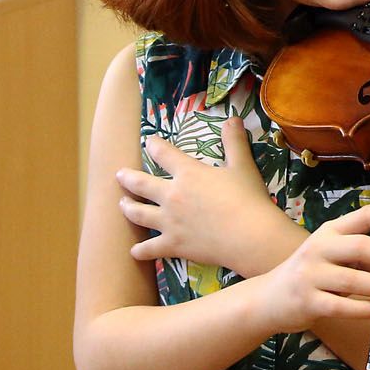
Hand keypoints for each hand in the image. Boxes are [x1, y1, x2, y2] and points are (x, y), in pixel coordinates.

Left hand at [116, 119, 295, 273]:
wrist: (249, 236)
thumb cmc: (248, 198)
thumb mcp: (243, 166)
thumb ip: (234, 142)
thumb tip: (233, 118)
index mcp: (188, 174)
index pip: (163, 154)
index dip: (154, 146)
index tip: (148, 142)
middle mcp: (171, 196)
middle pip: (141, 184)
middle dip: (127, 178)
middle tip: (119, 174)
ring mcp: (169, 222)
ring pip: (138, 214)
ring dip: (127, 208)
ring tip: (122, 205)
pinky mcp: (172, 245)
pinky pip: (149, 248)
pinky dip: (140, 250)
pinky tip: (134, 251)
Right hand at [247, 202, 369, 333]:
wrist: (267, 299)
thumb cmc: (311, 275)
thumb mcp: (331, 256)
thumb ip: (360, 257)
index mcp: (329, 232)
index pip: (363, 216)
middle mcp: (318, 248)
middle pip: (361, 247)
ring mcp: (309, 275)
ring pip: (354, 279)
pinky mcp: (306, 302)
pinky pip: (341, 306)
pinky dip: (365, 309)